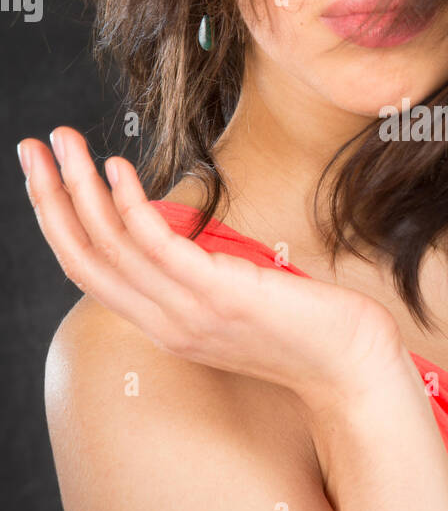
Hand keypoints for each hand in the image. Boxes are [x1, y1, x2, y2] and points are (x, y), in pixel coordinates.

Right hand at [16, 126, 404, 412]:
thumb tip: (185, 234)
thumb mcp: (238, 301)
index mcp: (167, 324)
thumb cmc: (308, 328)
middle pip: (85, 259)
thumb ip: (202, 277)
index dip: (62, 223)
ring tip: (63, 142)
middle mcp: (167, 323)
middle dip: (51, 199)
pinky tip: (115, 168)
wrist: (354, 368)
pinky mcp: (220, 295)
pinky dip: (128, 205)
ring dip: (78, 189)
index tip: (46, 177)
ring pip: (111, 247)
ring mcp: (190, 312)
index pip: (94, 273)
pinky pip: (156, 247)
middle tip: (31, 147)